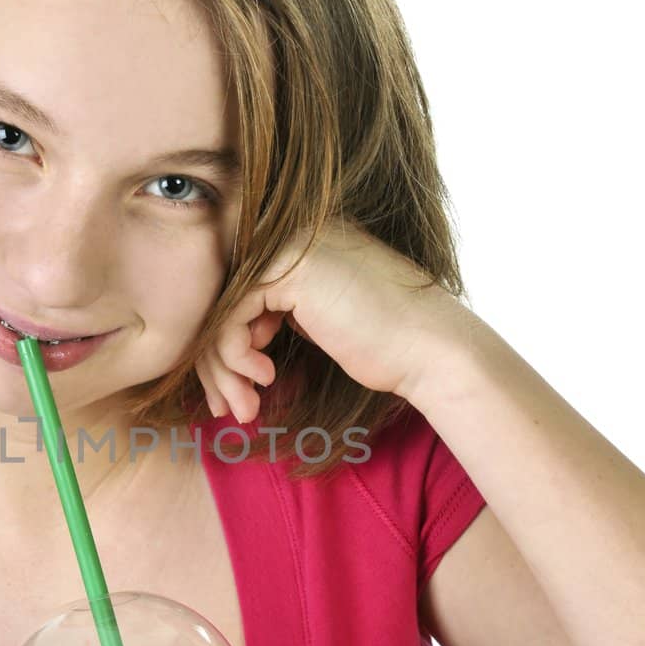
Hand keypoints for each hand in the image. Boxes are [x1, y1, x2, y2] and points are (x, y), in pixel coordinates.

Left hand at [196, 216, 460, 423]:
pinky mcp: (289, 270)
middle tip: (223, 408)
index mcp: (298, 244)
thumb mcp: (319, 320)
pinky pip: (232, 316)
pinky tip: (265, 378)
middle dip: (215, 364)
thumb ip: (278, 313)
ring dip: (223, 370)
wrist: (430, 350)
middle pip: (220, 300)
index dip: (222, 347)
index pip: (234, 292)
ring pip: (221, 311)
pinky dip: (236, 356)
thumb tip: (228, 336)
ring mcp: (290, 248)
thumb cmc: (384, 345)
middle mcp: (290, 237)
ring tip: (243, 408)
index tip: (230, 392)